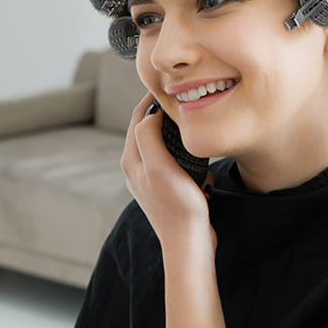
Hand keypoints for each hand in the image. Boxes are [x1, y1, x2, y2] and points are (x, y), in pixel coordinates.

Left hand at [121, 94, 214, 244]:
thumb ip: (148, 136)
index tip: (169, 84)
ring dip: (173, 129)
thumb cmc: (177, 205)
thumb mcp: (159, 166)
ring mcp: (151, 179)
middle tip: (182, 95)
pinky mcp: (166, 188)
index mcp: (131, 160)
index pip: (136, 117)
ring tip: (189, 117)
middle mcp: (136, 168)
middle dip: (161, 110)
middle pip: (146, 128)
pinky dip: (183, 149)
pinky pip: (173, 159)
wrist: (189, 242)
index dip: (150, 98)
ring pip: (160, 143)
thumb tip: (149, 114)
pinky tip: (197, 150)